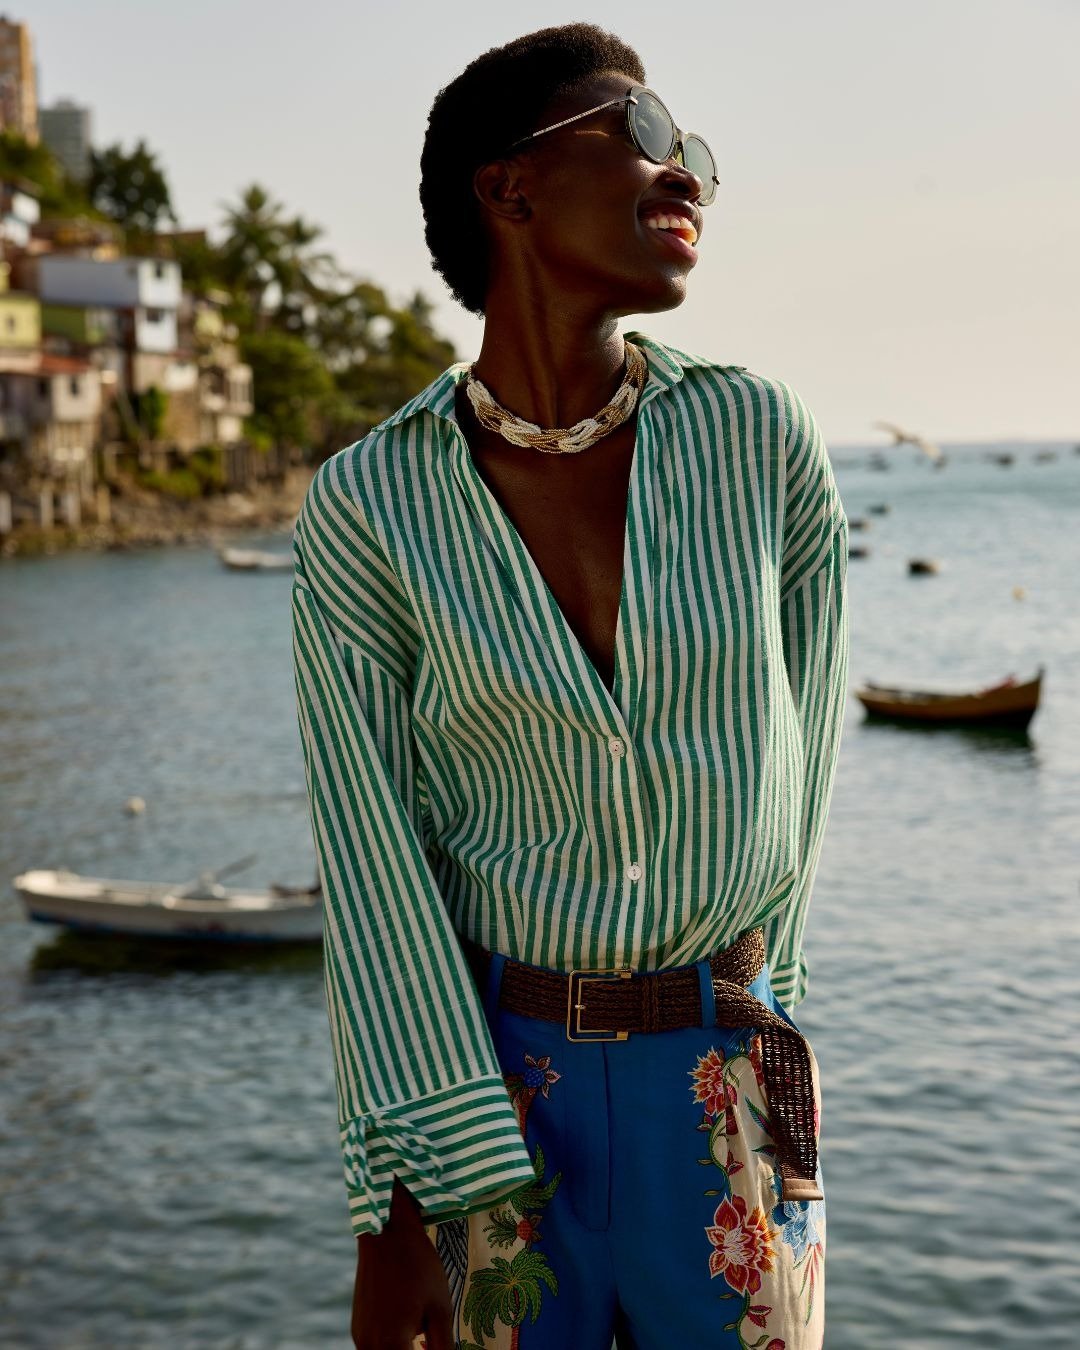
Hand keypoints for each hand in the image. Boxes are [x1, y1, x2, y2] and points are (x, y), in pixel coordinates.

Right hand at [351, 1178, 453, 1349]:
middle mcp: (368, 1345)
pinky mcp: (358, 1325)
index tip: (438, 1346)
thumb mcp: (440, 1308)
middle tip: (432, 1339)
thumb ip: (443, 1346)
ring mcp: (360, 1336)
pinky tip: (410, 1322)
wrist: (386, 1230)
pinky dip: (394, 1343)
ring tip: (424, 1332)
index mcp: (390, 1344)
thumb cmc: (418, 1266)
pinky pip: (377, 1345)